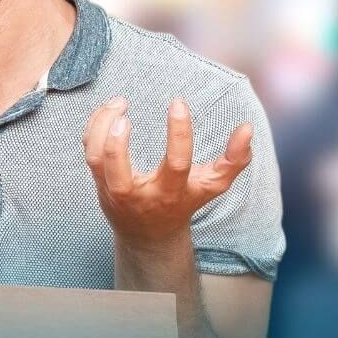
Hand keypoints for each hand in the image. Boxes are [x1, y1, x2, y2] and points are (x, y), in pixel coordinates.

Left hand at [83, 97, 252, 249]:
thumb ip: (235, 160)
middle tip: (125, 111)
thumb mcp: (213, 185)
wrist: (148, 234)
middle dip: (116, 143)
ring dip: (101, 128)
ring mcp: (115, 189)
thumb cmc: (184, 202)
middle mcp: (139, 194)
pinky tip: (110, 110)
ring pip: (96, 160)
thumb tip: (247, 127)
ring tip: (120, 102)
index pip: (176, 164)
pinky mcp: (99, 182)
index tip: (178, 102)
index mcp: (171, 192)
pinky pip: (89, 152)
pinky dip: (95, 127)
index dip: (178, 133)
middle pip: (118, 172)